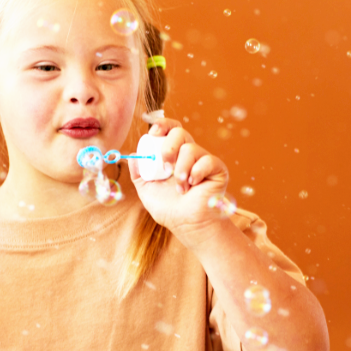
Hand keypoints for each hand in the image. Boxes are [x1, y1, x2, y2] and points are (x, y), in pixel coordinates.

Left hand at [127, 117, 229, 246]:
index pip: (170, 129)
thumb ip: (138, 174)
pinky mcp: (217, 169)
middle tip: (166, 167)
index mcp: (173, 155)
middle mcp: (188, 154)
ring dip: (180, 170)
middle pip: (180, 132)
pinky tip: (193, 186)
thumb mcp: (146, 191)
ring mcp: (203, 161)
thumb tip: (133, 155)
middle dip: (169, 147)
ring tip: (181, 187)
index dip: (162, 125)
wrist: (188, 225)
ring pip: (191, 148)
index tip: (153, 133)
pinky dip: (196, 173)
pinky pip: (207, 160)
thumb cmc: (169, 210)